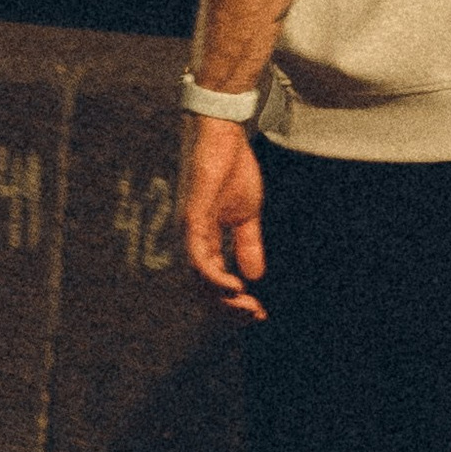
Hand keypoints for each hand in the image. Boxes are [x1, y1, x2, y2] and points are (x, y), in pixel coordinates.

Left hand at [182, 117, 268, 319]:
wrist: (224, 135)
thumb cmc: (232, 168)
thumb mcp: (247, 214)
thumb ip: (248, 245)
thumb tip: (255, 277)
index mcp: (205, 241)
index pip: (215, 283)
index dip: (235, 302)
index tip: (260, 314)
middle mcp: (193, 241)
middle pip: (203, 290)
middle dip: (229, 309)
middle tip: (255, 316)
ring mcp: (190, 232)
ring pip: (198, 281)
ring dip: (223, 300)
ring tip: (246, 307)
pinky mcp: (192, 218)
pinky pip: (198, 258)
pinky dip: (214, 278)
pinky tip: (235, 287)